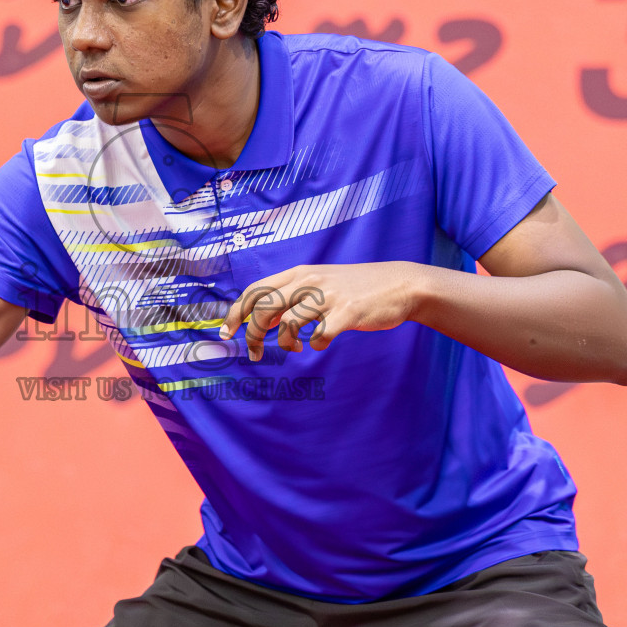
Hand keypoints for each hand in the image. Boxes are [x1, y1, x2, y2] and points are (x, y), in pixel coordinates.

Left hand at [219, 262, 429, 360]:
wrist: (400, 284)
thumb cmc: (356, 288)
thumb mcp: (320, 284)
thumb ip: (290, 298)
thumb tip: (261, 322)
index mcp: (300, 273)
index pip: (255, 290)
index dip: (236, 313)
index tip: (226, 333)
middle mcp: (311, 280)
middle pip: (264, 308)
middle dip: (252, 334)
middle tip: (253, 352)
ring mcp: (329, 296)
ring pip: (288, 324)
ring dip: (286, 344)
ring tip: (296, 348)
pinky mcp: (348, 313)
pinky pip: (320, 336)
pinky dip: (317, 345)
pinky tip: (322, 343)